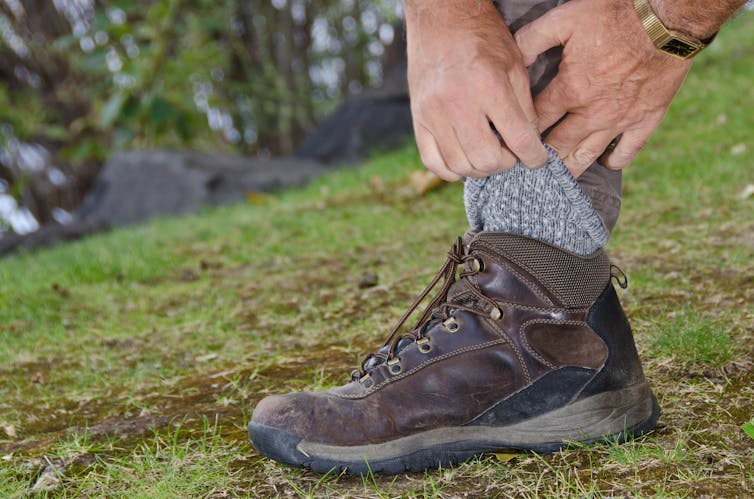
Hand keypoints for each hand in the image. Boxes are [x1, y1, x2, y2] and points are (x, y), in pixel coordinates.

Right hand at [404, 0, 547, 180]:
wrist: (440, 19)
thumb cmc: (483, 39)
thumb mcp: (514, 66)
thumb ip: (524, 108)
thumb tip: (530, 144)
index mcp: (488, 85)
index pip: (518, 138)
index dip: (533, 156)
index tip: (537, 159)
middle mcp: (457, 101)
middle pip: (486, 159)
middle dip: (506, 163)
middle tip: (511, 153)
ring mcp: (432, 113)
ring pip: (460, 165)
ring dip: (480, 168)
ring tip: (489, 154)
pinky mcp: (418, 119)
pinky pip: (433, 162)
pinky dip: (452, 170)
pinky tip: (465, 159)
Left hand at [515, 0, 692, 176]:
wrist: (667, 20)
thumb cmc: (615, 15)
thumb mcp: (565, 19)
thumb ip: (534, 38)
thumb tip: (515, 59)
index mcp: (569, 89)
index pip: (536, 121)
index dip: (521, 132)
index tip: (513, 140)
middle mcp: (591, 112)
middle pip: (557, 146)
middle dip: (541, 158)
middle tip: (530, 166)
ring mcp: (619, 120)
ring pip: (587, 155)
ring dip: (570, 167)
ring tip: (557, 176)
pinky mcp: (646, 120)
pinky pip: (627, 152)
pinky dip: (613, 161)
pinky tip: (604, 163)